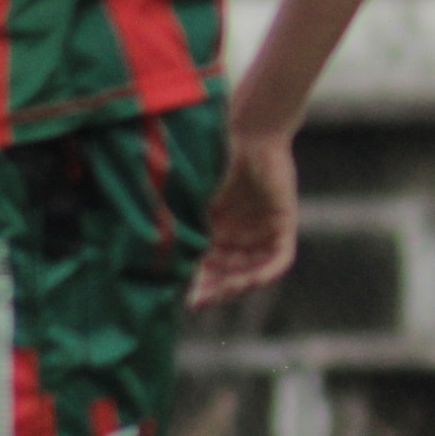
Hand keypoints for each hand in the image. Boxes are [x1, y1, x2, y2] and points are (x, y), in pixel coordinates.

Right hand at [191, 130, 298, 307]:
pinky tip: (247, 280)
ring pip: (251, 272)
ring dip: (236, 286)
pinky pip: (278, 260)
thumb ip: (180, 228)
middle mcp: (239, 234)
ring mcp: (262, 231)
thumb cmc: (213, 158)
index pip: (206, 266)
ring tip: (218, 293)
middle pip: (228, 274)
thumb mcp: (192, 201)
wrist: (247, 133)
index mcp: (215, 228)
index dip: (196, 284)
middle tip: (197, 302)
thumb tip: (152, 264)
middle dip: (213, 291)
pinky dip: (264, 273)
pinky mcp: (283, 224)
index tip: (181, 299)